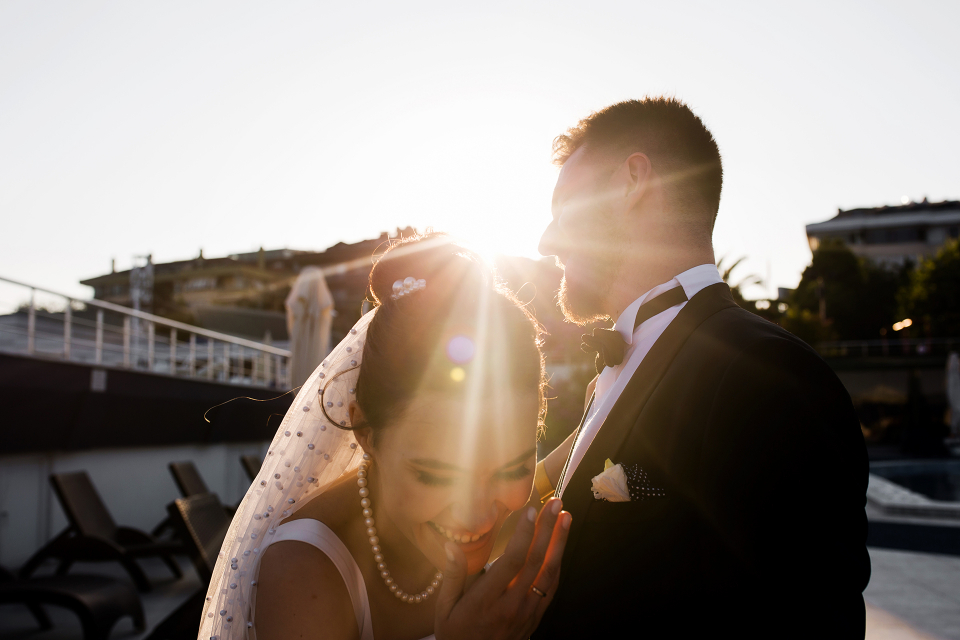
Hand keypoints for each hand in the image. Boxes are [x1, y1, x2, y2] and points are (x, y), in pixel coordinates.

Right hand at [434, 498, 570, 639]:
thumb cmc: (456, 635)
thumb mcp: (444, 608)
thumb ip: (452, 576)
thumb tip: (452, 545)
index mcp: (487, 600)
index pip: (512, 561)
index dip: (524, 534)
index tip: (531, 509)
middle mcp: (511, 605)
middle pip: (535, 561)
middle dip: (548, 529)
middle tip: (556, 503)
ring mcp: (526, 612)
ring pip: (548, 573)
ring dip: (559, 543)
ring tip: (566, 518)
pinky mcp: (534, 617)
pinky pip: (550, 588)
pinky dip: (557, 565)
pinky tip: (560, 547)